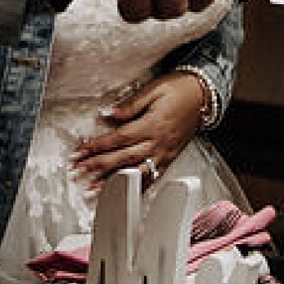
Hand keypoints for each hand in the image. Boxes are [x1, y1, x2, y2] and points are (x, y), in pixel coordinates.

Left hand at [73, 72, 213, 192]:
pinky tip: (123, 194)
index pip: (119, 138)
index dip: (98, 145)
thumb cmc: (179, 89)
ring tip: (93, 190)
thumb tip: (109, 114)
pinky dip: (136, 188)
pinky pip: (151, 178)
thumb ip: (131, 105)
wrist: (204, 96)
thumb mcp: (154, 89)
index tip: (81, 151)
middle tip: (79, 171)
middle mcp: (158, 143)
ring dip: (113, 183)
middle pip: (123, 158)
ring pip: (136, 173)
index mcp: (152, 124)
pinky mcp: (169, 159)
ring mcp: (164, 154)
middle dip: (98, 166)